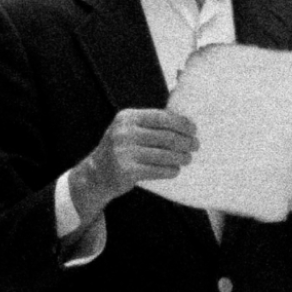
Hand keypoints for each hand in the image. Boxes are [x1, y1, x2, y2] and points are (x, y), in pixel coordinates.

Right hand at [69, 107, 198, 218]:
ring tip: (187, 159)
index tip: (193, 129)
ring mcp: (124, 152)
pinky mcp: (126, 170)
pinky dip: (170, 170)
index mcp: (127, 118)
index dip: (181, 123)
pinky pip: (157, 170)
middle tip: (195, 146)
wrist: (96, 173)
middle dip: (185, 142)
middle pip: (166, 137)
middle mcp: (124, 133)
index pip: (161, 117)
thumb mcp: (128, 129)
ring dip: (181, 157)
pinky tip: (175, 170)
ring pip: (164, 155)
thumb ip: (150, 123)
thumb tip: (184, 121)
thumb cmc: (121, 149)